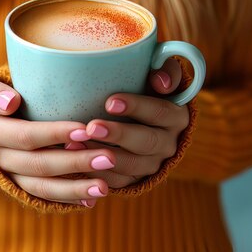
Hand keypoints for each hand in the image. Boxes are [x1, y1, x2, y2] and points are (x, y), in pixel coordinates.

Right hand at [0, 78, 111, 207]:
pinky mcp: (20, 188)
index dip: (54, 134)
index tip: (85, 131)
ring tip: (104, 187)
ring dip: (75, 188)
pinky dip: (69, 198)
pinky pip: (45, 197)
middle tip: (109, 158)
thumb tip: (10, 102)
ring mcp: (10, 176)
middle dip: (75, 162)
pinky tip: (93, 199)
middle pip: (39, 164)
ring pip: (43, 187)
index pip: (26, 136)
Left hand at [79, 58, 189, 187]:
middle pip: (146, 141)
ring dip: (103, 157)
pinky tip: (77, 164)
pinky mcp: (136, 179)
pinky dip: (97, 175)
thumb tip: (161, 81)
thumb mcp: (157, 75)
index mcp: (176, 116)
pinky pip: (119, 182)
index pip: (160, 112)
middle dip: (118, 135)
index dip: (137, 107)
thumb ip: (166, 70)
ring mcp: (152, 164)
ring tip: (75, 145)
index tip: (110, 101)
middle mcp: (168, 143)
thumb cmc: (142, 89)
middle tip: (91, 127)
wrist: (138, 121)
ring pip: (132, 165)